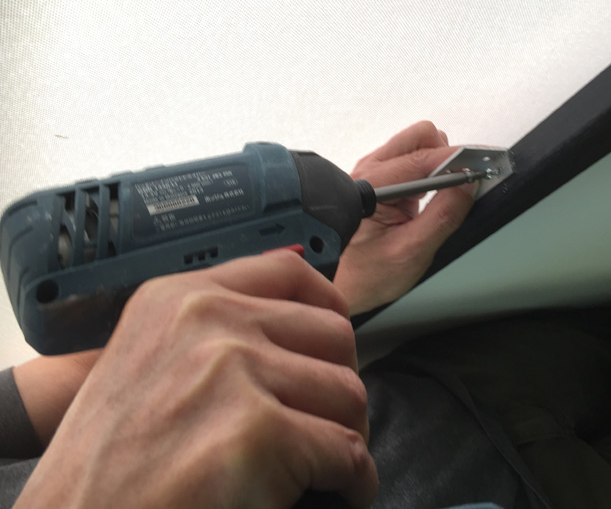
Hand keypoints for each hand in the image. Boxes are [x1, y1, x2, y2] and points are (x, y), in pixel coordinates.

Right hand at [15, 251, 377, 508]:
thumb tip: (291, 328)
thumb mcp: (147, 363)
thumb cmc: (108, 464)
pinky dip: (353, 479)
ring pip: (347, 393)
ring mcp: (232, 371)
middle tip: (330, 421)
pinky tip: (339, 490)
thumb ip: (211, 334)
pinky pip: (345, 452)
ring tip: (327, 462)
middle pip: (333, 335)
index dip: (329, 309)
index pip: (288, 272)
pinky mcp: (257, 432)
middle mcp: (207, 321)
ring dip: (348, 435)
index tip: (336, 345)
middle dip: (340, 384)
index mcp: (179, 298)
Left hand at [334, 121, 475, 314]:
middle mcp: (371, 170)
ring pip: (417, 146)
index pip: (425, 157)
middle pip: (420, 137)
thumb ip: (443, 216)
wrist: (337, 281)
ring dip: (438, 164)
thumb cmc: (365, 274)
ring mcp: (374, 172)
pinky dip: (429, 172)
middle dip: (448, 156)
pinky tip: (430, 198)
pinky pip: (411, 161)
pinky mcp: (380, 179)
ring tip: (442, 197)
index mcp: (374, 185)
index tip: (483, 165)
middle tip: (461, 184)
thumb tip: (468, 185)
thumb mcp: (412, 252)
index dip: (460, 159)